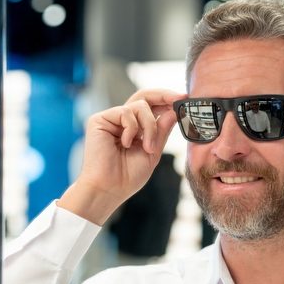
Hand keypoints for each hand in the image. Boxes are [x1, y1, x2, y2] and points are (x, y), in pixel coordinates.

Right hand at [58, 89, 185, 224]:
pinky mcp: (99, 120)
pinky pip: (126, 112)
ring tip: (148, 148)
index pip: (152, 106)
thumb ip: (162, 131)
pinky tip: (126, 144)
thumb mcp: (153, 152)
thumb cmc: (127, 177)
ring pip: (140, 106)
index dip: (168, 101)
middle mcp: (122, 121)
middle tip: (180, 97)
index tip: (185, 99)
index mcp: (135, 129)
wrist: (109, 189)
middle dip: (164, 94)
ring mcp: (110, 119)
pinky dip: (132, 129)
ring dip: (150, 126)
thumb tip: (174, 110)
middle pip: (144, 96)